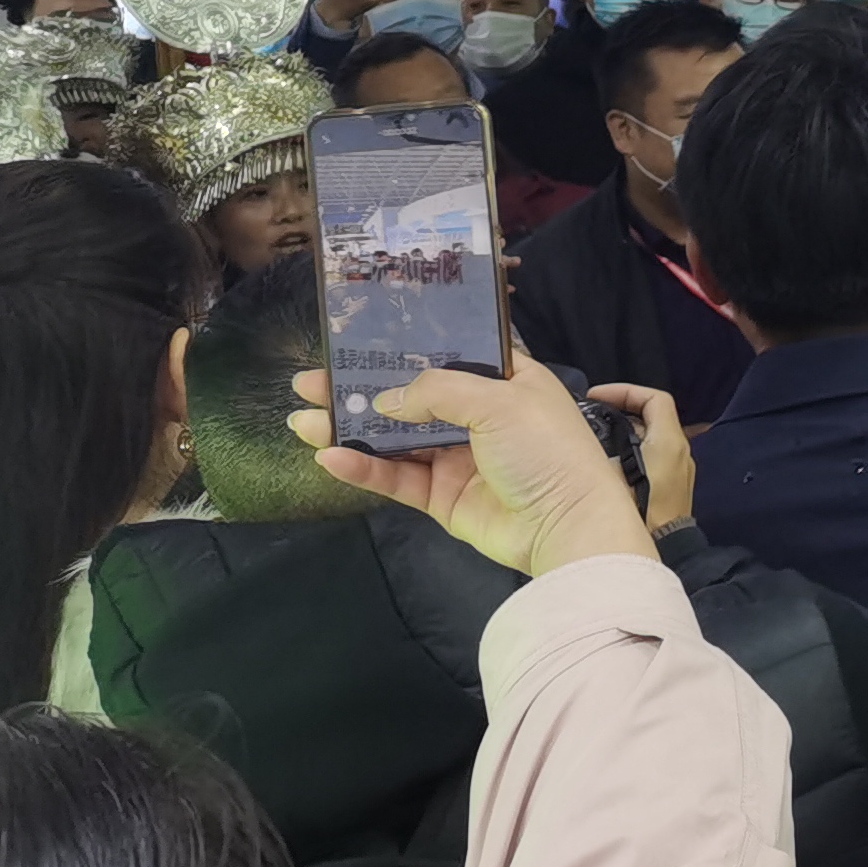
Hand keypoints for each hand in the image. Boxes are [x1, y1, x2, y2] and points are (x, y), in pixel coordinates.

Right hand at [293, 354, 660, 574]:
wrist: (566, 526)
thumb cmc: (545, 450)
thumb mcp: (499, 401)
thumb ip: (438, 390)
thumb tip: (386, 400)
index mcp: (506, 382)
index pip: (450, 357)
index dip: (407, 349)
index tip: (360, 340)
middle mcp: (480, 416)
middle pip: (411, 398)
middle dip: (361, 389)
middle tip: (310, 380)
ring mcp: (458, 457)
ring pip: (395, 439)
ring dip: (350, 428)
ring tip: (301, 418)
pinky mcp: (443, 497)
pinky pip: (395, 478)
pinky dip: (362, 468)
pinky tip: (327, 456)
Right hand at [584, 381, 691, 531]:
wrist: (667, 549)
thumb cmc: (642, 510)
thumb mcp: (614, 474)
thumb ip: (601, 449)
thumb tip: (581, 436)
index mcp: (670, 441)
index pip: (654, 398)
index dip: (626, 391)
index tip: (598, 397)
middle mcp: (680, 451)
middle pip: (650, 416)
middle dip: (621, 411)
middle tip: (591, 415)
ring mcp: (678, 469)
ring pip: (650, 437)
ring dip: (623, 432)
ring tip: (594, 436)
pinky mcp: (672, 486)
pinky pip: (652, 457)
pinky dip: (630, 451)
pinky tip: (606, 463)